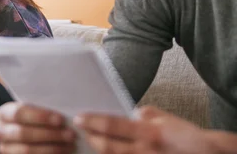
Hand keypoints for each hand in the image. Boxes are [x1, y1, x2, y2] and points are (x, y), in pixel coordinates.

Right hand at [0, 102, 75, 153]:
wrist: (32, 134)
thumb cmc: (38, 120)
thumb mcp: (38, 111)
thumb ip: (45, 109)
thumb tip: (68, 113)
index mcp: (5, 113)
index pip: (19, 113)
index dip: (40, 116)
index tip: (61, 119)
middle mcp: (0, 131)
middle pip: (23, 133)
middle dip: (49, 134)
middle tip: (70, 134)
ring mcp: (5, 148)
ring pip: (27, 150)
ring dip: (51, 148)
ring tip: (69, 145)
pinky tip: (62, 153)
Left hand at [76, 106, 217, 153]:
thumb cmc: (184, 134)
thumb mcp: (164, 118)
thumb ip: (143, 115)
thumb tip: (126, 113)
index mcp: (148, 132)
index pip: (113, 125)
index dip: (93, 122)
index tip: (78, 118)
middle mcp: (144, 150)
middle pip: (108, 146)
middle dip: (90, 138)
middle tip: (78, 130)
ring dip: (98, 150)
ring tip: (89, 141)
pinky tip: (104, 152)